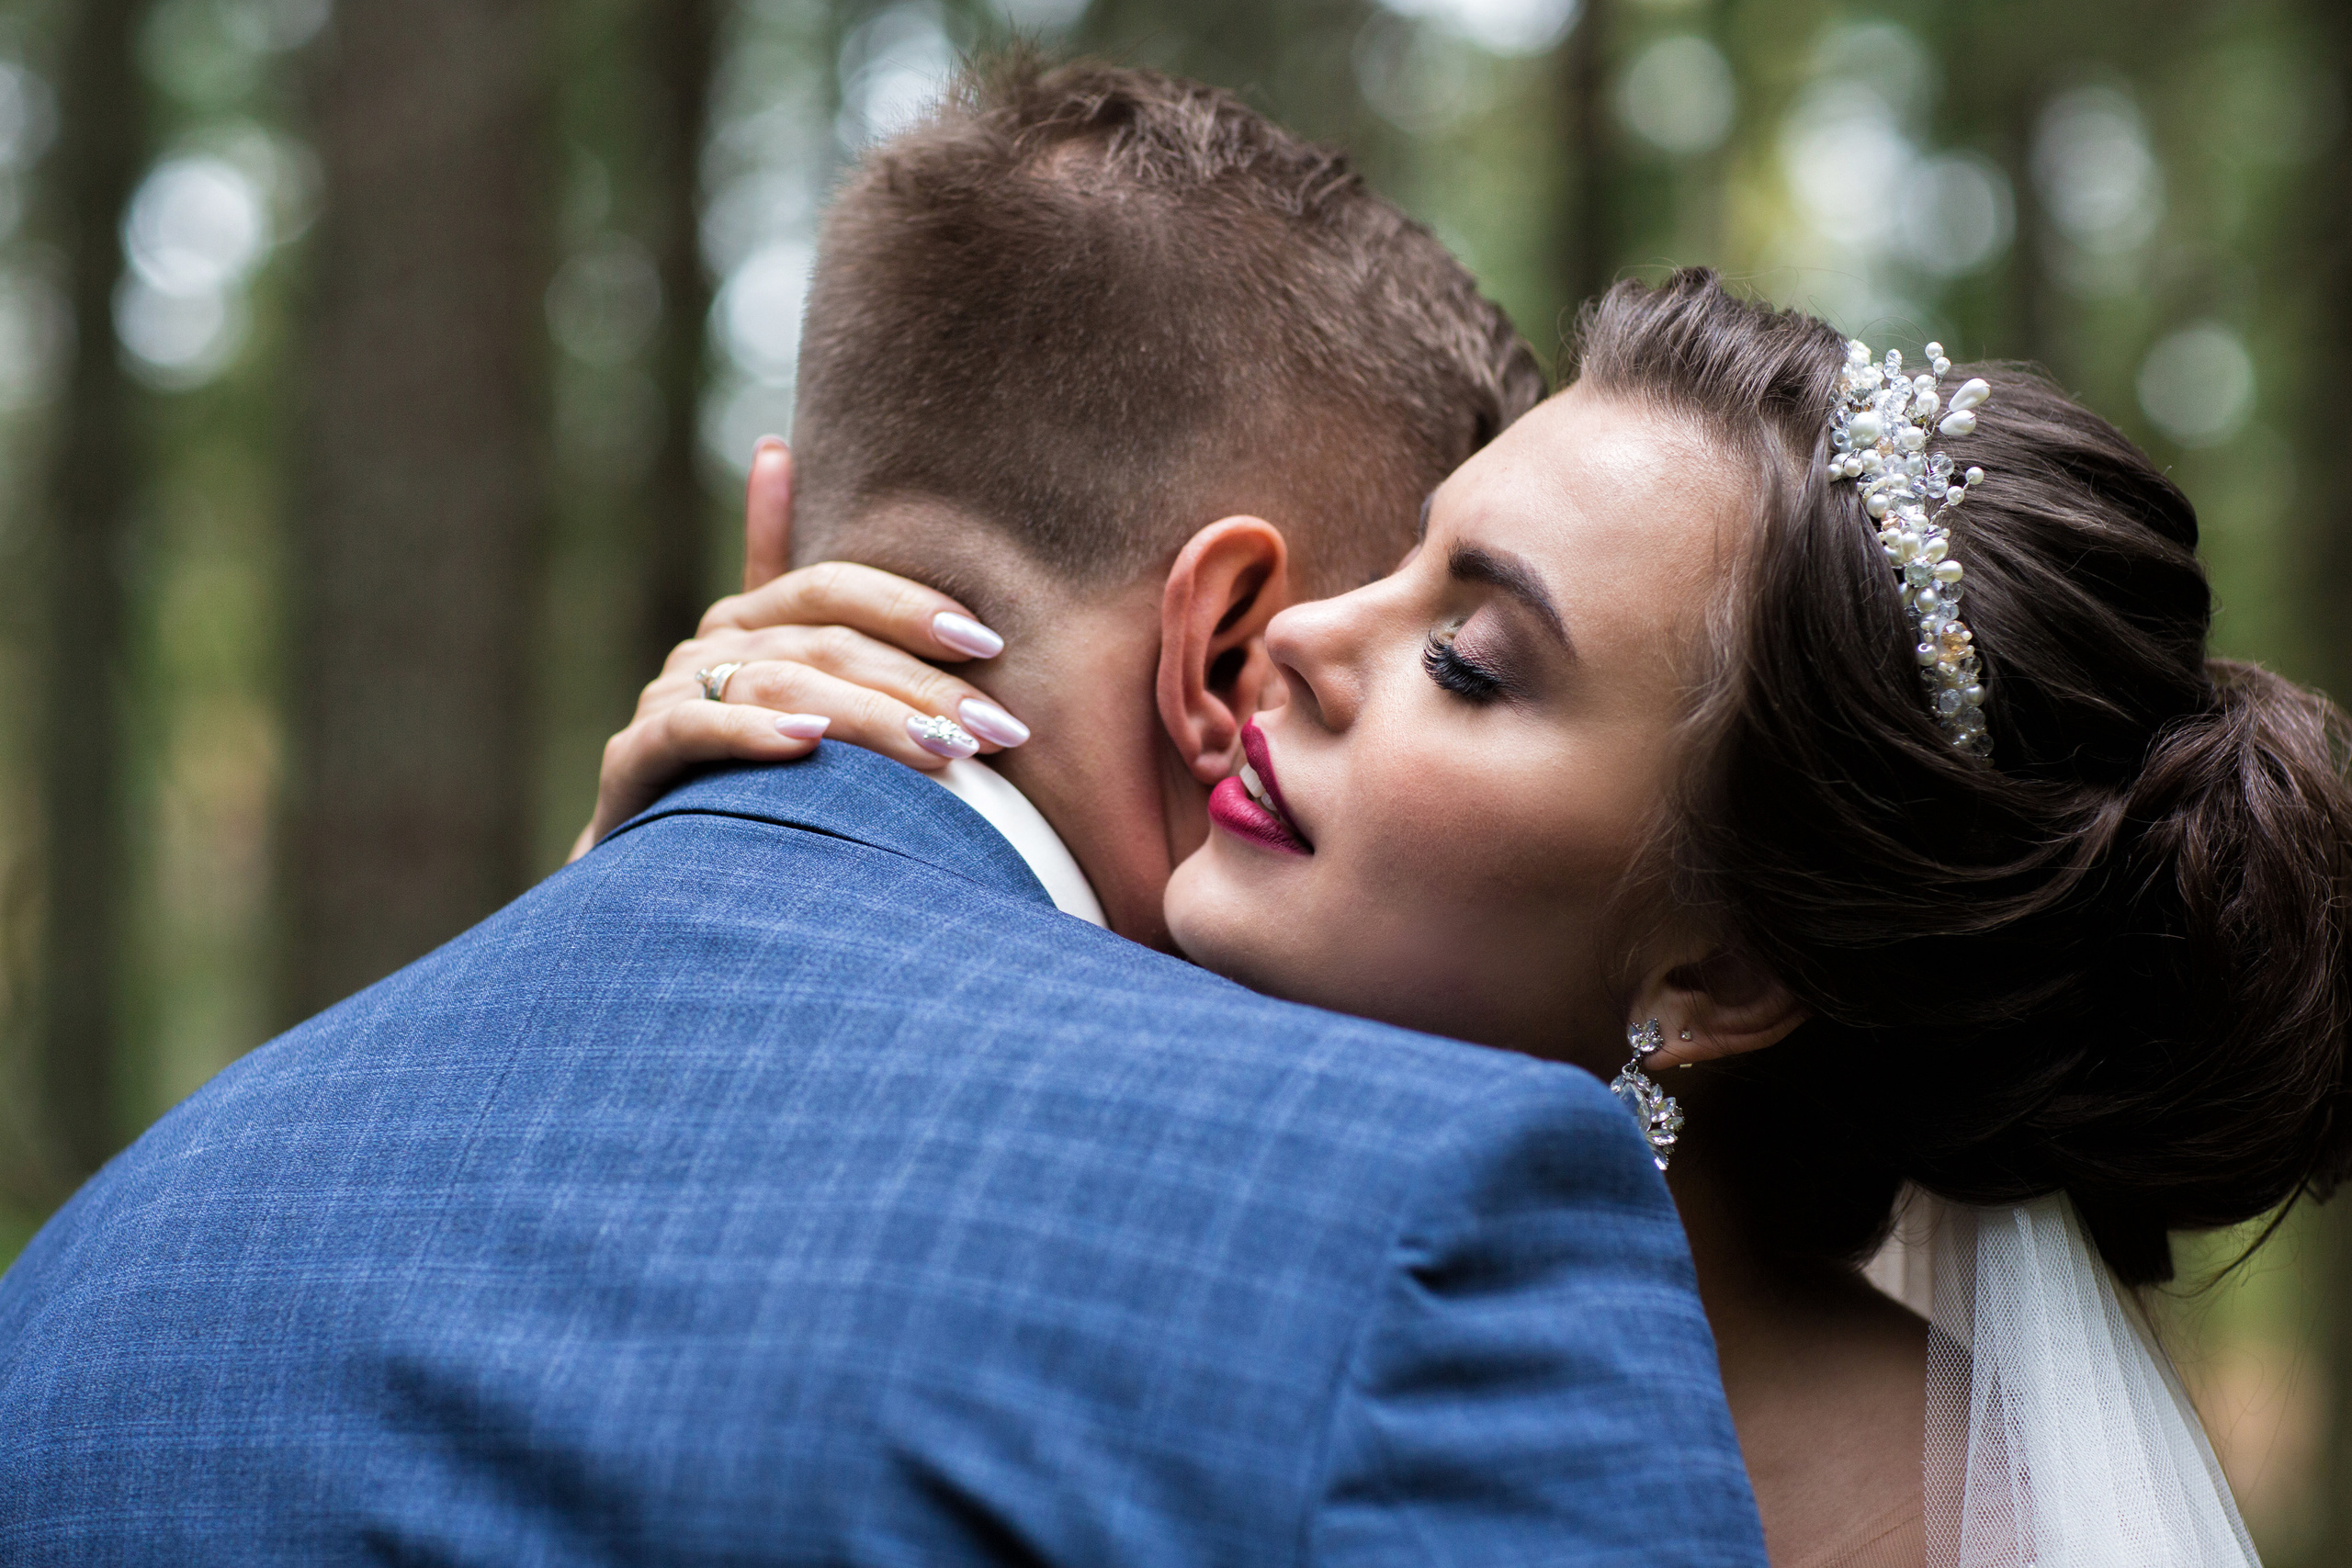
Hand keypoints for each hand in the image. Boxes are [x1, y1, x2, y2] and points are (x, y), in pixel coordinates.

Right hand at [567, 438, 1026, 861]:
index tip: (987, 643)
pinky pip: (694, 730)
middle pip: (825, 642)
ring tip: (939, 750)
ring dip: (868, 717)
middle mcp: (712, 644)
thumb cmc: (756, 784)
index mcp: (756, 617)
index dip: (910, 606)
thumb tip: (868, 513)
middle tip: (995, 726)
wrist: (657, 877)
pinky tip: (808, 746)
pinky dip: (750, 731)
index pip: (836, 586)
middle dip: (920, 683)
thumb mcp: (810, 704)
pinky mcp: (634, 757)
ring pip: (779, 686)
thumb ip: (850, 637)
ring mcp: (668, 696)